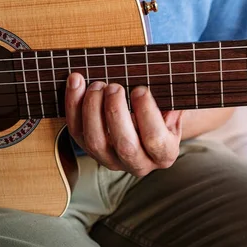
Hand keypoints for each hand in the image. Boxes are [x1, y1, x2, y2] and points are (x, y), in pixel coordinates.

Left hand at [65, 73, 182, 176]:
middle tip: (115, 87)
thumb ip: (170, 102)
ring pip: (95, 142)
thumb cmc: (162, 114)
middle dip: (116, 112)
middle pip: (124, 145)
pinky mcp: (89, 150)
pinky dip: (73, 106)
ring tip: (97, 85)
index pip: (155, 140)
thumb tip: (160, 88)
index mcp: (163, 155)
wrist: (147, 127)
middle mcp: (137, 164)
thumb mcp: (173, 109)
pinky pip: (76, 131)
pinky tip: (76, 83)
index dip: (146, 113)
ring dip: (92, 109)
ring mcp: (110, 159)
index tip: (140, 89)